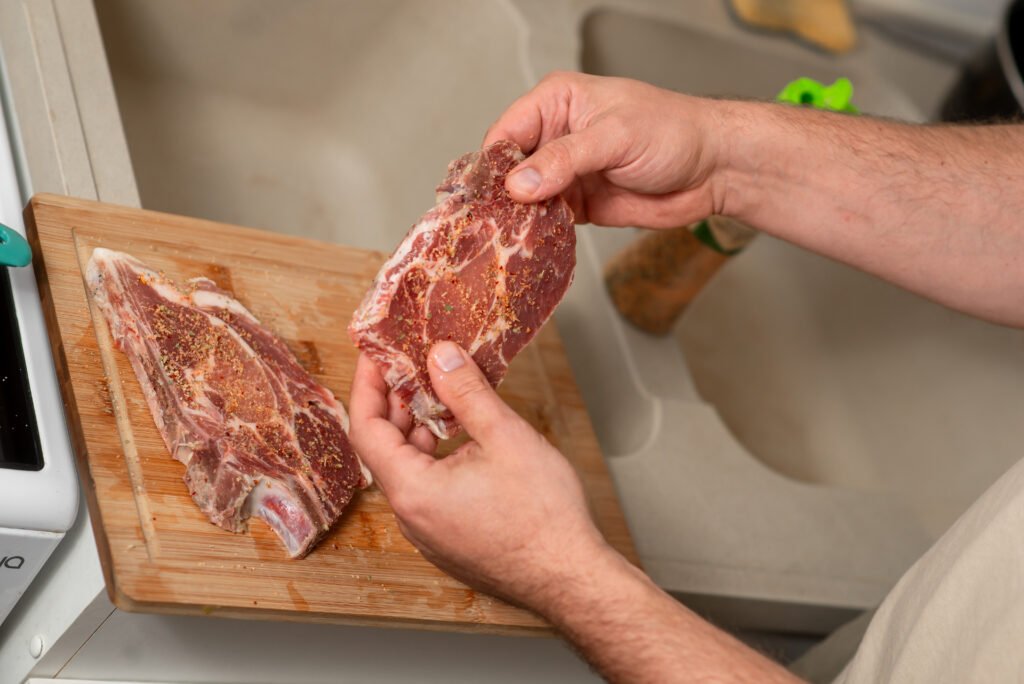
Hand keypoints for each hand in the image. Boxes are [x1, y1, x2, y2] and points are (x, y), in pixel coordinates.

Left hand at [347, 342, 610, 610]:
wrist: (571, 577)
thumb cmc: (544, 518)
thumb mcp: (505, 436)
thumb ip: (466, 391)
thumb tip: (441, 357)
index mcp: (413, 491)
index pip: (366, 428)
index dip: (367, 385)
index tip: (376, 357)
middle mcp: (411, 516)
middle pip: (384, 448)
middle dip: (396, 402)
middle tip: (414, 366)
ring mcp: (429, 532)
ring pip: (409, 469)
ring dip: (419, 429)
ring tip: (443, 395)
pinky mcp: (448, 539)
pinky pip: (427, 489)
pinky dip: (435, 455)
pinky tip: (462, 436)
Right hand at [484, 71, 727, 227]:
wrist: (713, 169)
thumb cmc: (674, 132)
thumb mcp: (615, 137)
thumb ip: (565, 158)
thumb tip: (519, 183)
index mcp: (556, 102)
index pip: (506, 132)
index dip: (493, 164)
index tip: (489, 195)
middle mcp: (554, 136)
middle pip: (507, 169)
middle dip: (501, 196)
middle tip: (494, 224)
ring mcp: (564, 173)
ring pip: (523, 199)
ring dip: (518, 219)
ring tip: (510, 240)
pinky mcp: (577, 205)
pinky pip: (545, 221)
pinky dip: (538, 233)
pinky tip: (534, 244)